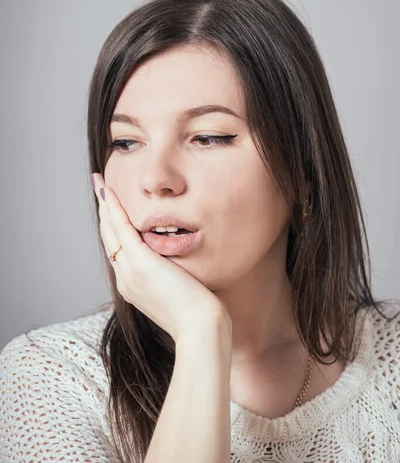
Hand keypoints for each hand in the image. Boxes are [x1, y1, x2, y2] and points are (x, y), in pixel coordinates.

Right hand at [92, 173, 230, 342]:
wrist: (199, 329)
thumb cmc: (197, 315)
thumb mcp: (179, 292)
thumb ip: (172, 276)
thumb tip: (179, 266)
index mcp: (133, 286)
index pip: (119, 250)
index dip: (113, 228)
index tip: (111, 211)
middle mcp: (125, 278)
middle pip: (109, 238)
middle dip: (104, 213)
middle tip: (99, 189)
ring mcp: (129, 271)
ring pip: (111, 231)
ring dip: (105, 205)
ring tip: (100, 185)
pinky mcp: (140, 262)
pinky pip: (122, 228)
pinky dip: (114, 209)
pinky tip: (109, 192)